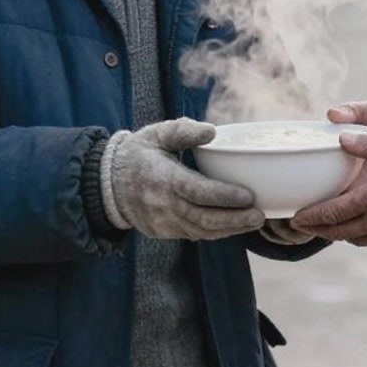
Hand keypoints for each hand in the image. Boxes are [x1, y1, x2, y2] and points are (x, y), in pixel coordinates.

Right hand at [107, 118, 265, 240]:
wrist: (107, 184)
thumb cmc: (138, 154)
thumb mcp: (156, 134)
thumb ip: (183, 131)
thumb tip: (212, 131)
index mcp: (162, 179)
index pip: (198, 191)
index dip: (225, 196)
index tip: (249, 196)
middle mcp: (163, 205)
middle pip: (204, 218)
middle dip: (235, 219)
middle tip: (260, 215)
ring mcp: (163, 222)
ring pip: (202, 231)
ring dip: (230, 229)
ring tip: (254, 222)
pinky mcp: (164, 232)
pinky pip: (194, 235)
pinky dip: (216, 232)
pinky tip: (234, 226)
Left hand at [293, 128, 366, 247]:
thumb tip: (342, 137)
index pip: (331, 213)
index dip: (310, 217)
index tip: (295, 218)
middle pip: (336, 231)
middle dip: (317, 229)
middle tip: (302, 225)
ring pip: (353, 238)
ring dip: (338, 232)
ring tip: (329, 224)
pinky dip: (360, 234)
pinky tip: (359, 225)